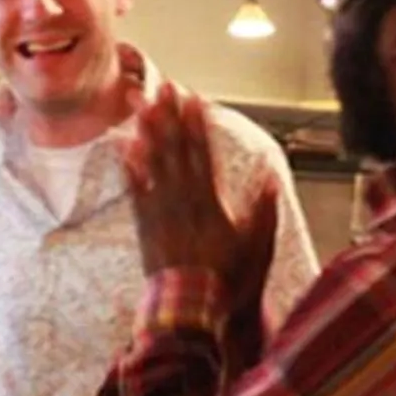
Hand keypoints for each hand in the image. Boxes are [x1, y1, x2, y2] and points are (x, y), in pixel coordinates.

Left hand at [127, 83, 279, 308]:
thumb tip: (271, 177)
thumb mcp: (258, 246)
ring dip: (147, 132)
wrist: (191, 309)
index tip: (194, 97)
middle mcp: (183, 200)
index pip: (203, 152)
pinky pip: (135, 192)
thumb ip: (264, 210)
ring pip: (152, 164)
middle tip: (163, 85)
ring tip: (140, 104)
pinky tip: (123, 147)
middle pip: (175, 149)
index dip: (197, 123)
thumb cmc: (227, 279)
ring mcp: (161, 212)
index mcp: (211, 201)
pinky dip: (129, 169)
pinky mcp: (145, 227)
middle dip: (170, 115)